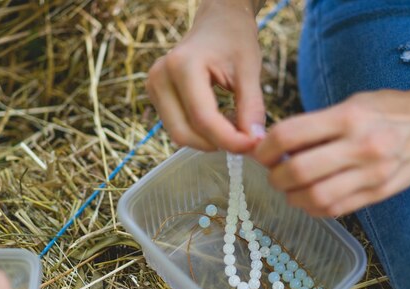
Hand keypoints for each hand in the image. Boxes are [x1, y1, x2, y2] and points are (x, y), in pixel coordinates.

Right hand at [147, 0, 265, 152]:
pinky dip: (202, 133)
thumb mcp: (249, 70)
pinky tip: (222, 120)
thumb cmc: (234, 38)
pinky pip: (178, 128)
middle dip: (218, 143)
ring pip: (180, 135)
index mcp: (182, 66)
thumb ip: (252, 108)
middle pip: (185, 133)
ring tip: (235, 125)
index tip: (254, 146)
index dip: (229, 139)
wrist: (218, 21)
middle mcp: (160, 78)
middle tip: (246, 140)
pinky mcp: (157, 97)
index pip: (203, 118)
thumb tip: (254, 142)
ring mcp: (155, 88)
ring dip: (210, 140)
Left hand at [254, 80, 409, 215]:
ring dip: (292, 197)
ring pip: (315, 197)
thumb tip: (276, 144)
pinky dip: (314, 209)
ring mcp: (372, 174)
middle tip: (273, 173)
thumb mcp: (353, 103)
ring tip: (289, 188)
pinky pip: (336, 210)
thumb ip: (317, 124)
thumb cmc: (389, 109)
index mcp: (349, 117)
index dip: (266, 148)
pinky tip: (309, 199)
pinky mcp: (379, 193)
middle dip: (275, 176)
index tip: (261, 152)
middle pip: (299, 171)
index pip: (290, 135)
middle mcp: (361, 146)